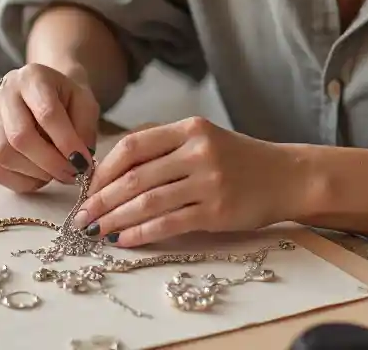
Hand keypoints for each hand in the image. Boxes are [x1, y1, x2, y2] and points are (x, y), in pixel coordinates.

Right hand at [0, 63, 99, 192]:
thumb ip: (85, 128)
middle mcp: (3, 94)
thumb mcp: (85, 103)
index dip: (66, 142)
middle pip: (19, 137)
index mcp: (32, 77)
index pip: (46, 113)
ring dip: (35, 173)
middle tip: (71, 173)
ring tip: (57, 172)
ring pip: (3, 155)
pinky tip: (40, 176)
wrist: (47, 91)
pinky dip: (20, 180)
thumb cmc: (67, 98)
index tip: (83, 161)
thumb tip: (79, 160)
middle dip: (49, 162)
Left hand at [74, 116, 306, 246]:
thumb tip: (113, 172)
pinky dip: (141, 234)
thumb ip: (165, 148)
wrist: (285, 176)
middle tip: (82, 216)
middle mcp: (198, 151)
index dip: (105, 168)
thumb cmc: (238, 159)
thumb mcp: (204, 139)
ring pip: (148, 202)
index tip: (88, 187)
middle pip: (135, 176)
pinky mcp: (217, 211)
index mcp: (191, 128)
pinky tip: (124, 241)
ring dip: (115, 220)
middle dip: (102, 199)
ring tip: (96, 232)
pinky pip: (169, 224)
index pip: (134, 145)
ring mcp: (209, 181)